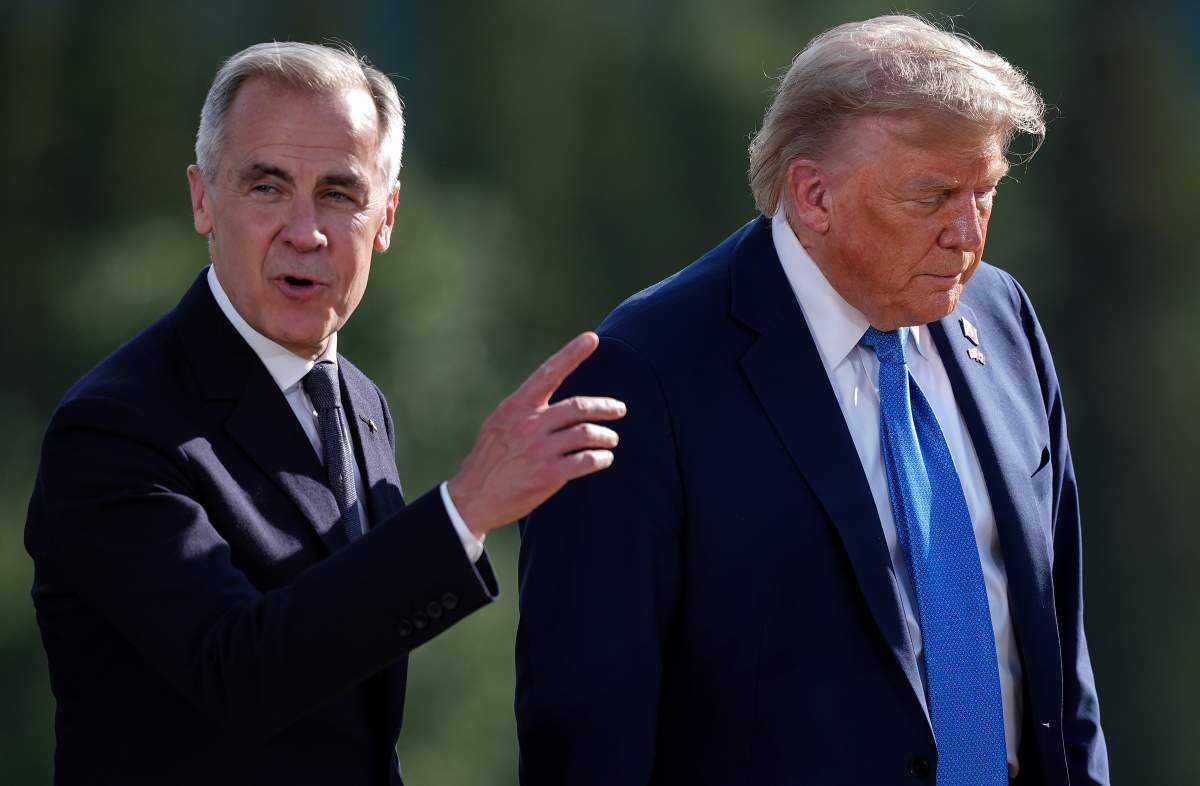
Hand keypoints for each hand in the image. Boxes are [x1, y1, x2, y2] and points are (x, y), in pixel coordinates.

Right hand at [447, 332, 625, 537]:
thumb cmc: (489, 459)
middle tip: (620, 410)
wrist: (474, 497)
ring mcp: (540, 449)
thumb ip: (525, 410)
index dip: (572, 353)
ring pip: (587, 434)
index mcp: (516, 406)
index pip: (549, 373)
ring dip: (605, 436)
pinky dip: (600, 458)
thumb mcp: (499, 424)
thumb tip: (551, 399)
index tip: (592, 338)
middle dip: (606, 407)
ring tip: (611, 440)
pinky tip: (604, 459)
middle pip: (579, 407)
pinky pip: (585, 461)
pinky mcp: (549, 474)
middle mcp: (530, 423)